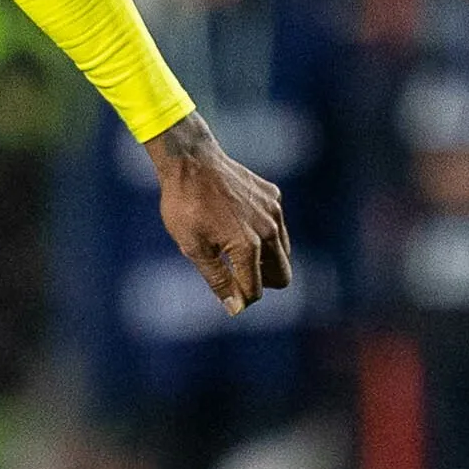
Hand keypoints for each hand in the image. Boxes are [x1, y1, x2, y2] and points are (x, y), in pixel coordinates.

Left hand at [150, 115, 292, 313]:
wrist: (190, 160)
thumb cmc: (185, 205)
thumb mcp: (193, 247)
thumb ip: (218, 280)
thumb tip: (236, 308)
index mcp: (248, 247)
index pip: (255, 290)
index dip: (240, 298)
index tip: (226, 292)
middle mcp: (268, 230)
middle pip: (282, 276)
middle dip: (262, 282)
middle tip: (235, 273)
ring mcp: (274, 211)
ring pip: (283, 252)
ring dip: (265, 259)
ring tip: (234, 248)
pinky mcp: (273, 196)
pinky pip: (277, 226)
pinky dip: (263, 233)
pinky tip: (237, 221)